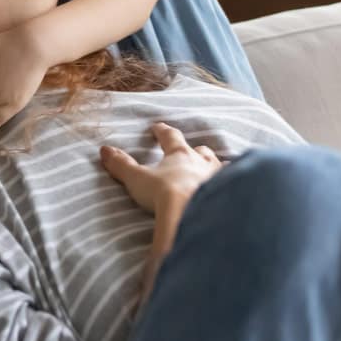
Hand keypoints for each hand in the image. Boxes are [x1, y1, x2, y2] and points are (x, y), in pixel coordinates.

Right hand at [101, 123, 223, 301]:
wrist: (193, 213)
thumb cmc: (166, 193)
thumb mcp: (137, 180)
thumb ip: (121, 166)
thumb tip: (104, 150)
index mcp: (180, 155)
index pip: (171, 137)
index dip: (163, 132)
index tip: (159, 127)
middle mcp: (204, 163)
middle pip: (202, 152)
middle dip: (197, 152)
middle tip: (195, 153)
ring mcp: (221, 180)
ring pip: (222, 169)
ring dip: (218, 170)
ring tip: (220, 173)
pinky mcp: (233, 197)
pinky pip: (237, 189)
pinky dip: (235, 189)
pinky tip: (237, 194)